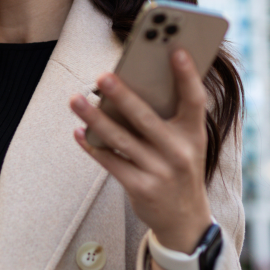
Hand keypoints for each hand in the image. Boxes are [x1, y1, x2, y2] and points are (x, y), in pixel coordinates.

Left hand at [68, 50, 211, 269]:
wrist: (185, 219)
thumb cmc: (179, 166)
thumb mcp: (186, 143)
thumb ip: (167, 116)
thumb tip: (131, 81)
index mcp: (194, 134)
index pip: (194, 100)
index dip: (187, 75)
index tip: (176, 50)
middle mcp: (180, 152)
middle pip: (146, 118)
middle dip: (122, 96)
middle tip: (101, 76)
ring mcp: (160, 172)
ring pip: (120, 139)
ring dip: (95, 118)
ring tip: (75, 99)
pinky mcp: (141, 188)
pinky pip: (111, 162)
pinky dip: (92, 146)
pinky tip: (77, 131)